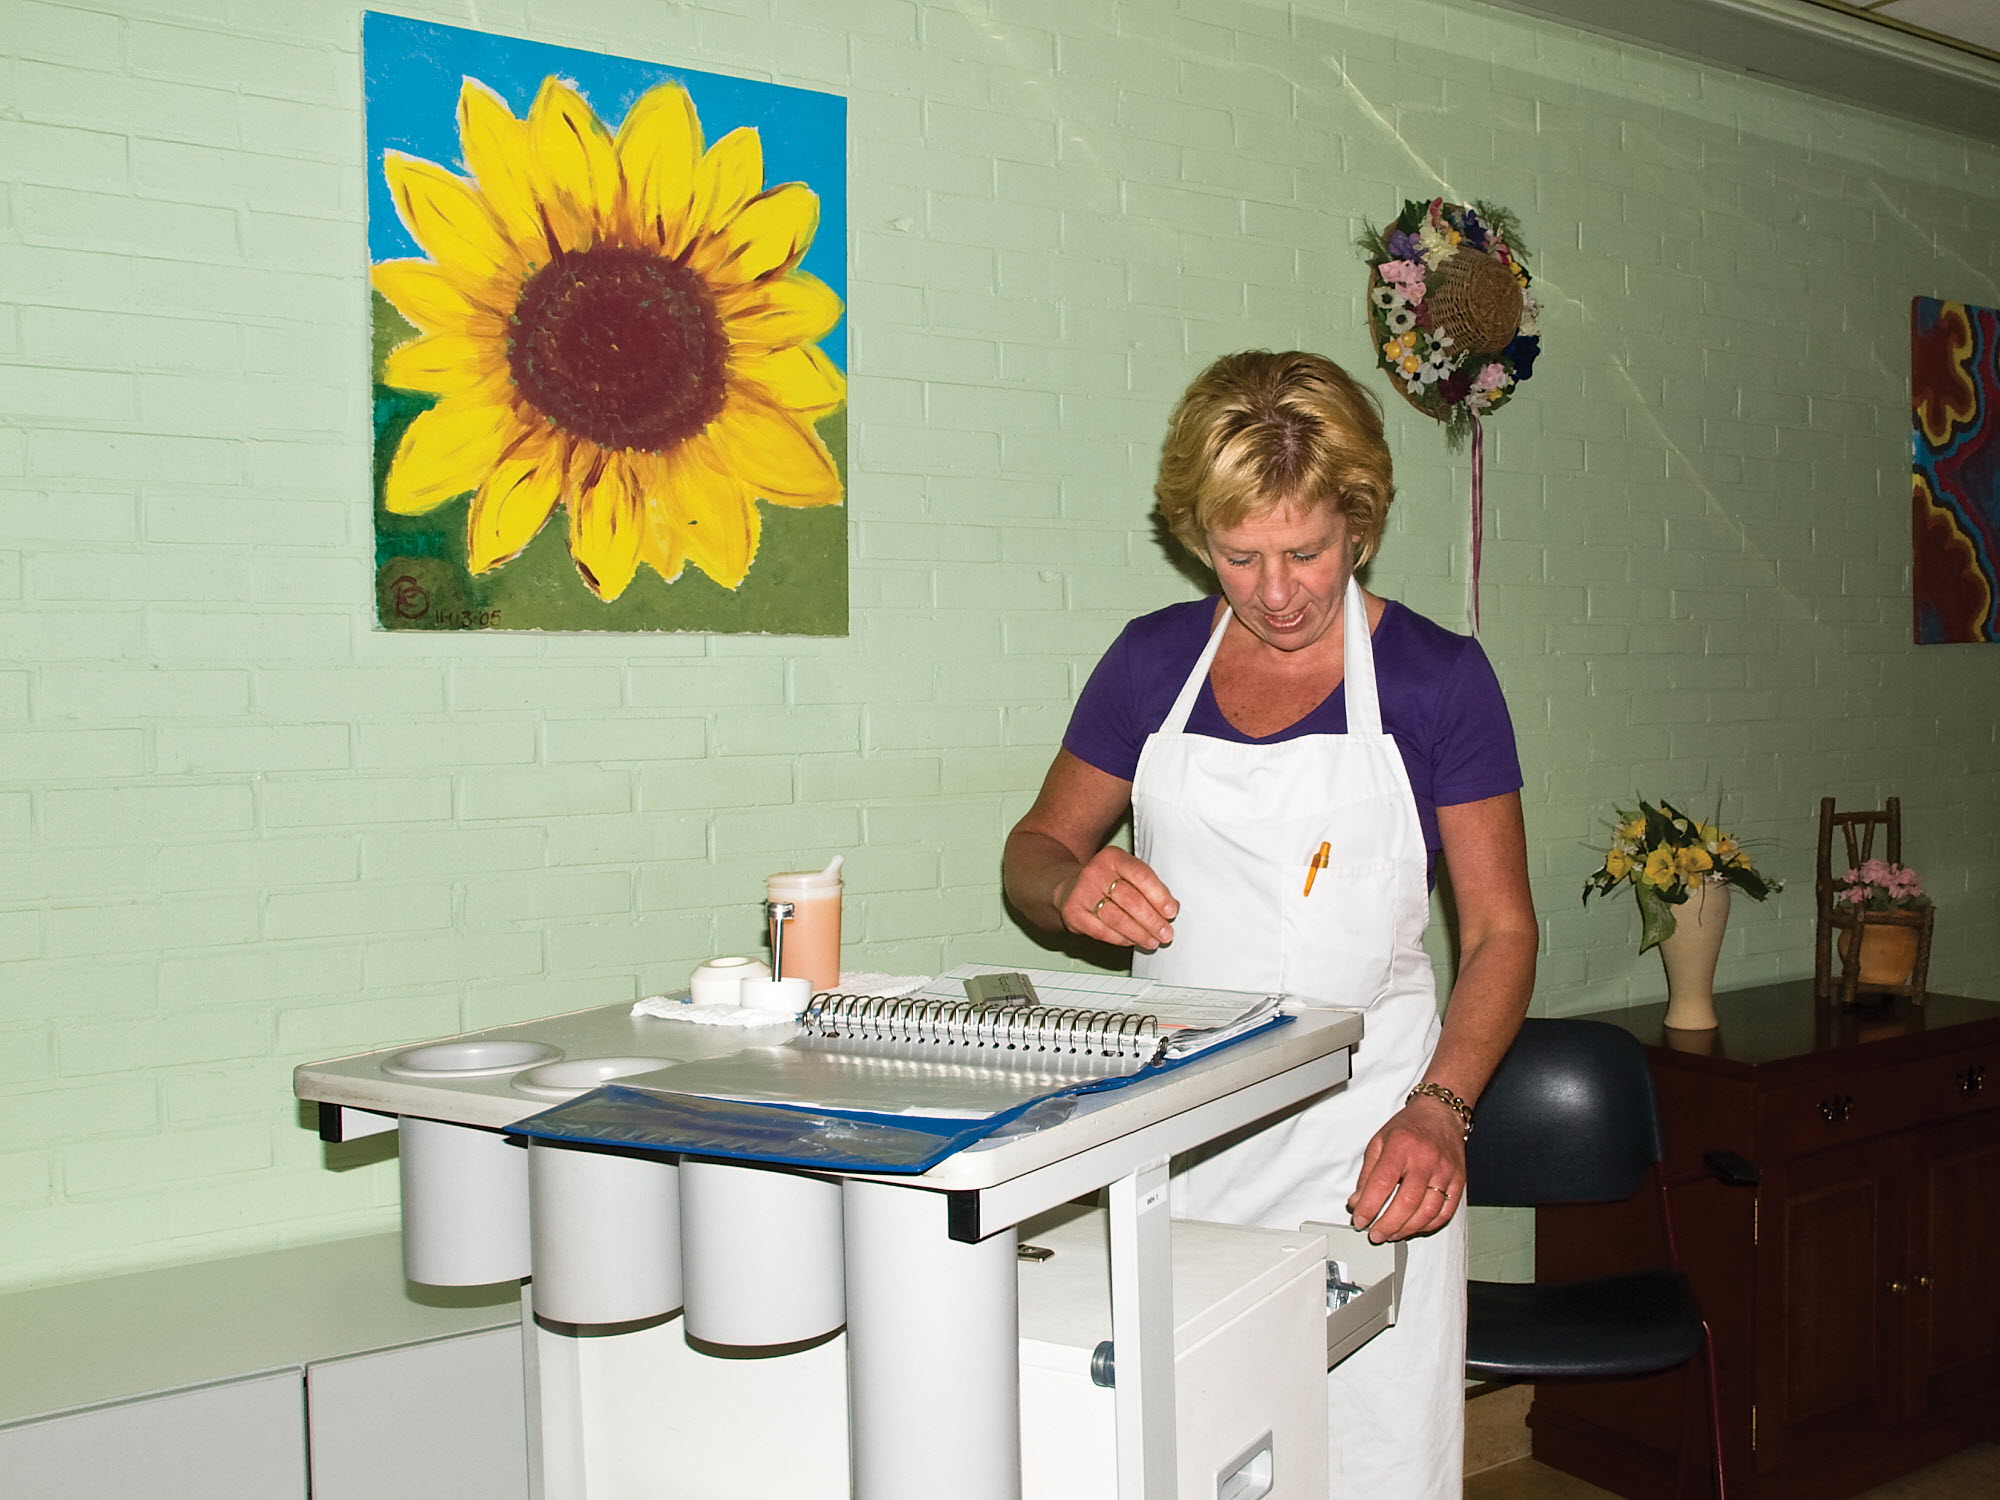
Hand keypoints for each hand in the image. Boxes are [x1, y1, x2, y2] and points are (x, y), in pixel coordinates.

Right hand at [1058, 851, 1177, 950]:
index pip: (1141, 875)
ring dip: (1138, 933)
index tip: (1171, 912)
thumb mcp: (1126, 873)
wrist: (1068, 886)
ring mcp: (1081, 893)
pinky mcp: (1072, 913)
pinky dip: (1120, 939)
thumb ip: (1148, 887)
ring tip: (1152, 941)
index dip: (1159, 896)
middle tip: (1166, 933)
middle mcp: (1095, 872)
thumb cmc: (1106, 881)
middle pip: (1130, 899)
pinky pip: (1101, 931)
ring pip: (1116, 918)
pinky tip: (1132, 941)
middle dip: (1151, 920)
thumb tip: (1171, 908)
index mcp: (1113, 857)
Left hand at [1345, 1099, 1465, 1242]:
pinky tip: (1414, 1227)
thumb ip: (1367, 1173)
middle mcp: (1425, 1159)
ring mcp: (1445, 1172)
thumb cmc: (1409, 1127)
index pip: (1382, 1183)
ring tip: (1392, 1234)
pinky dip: (1428, 1225)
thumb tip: (1357, 1202)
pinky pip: (1445, 1212)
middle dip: (1388, 1224)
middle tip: (1375, 1234)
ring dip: (1407, 1229)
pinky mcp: (1459, 1181)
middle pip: (1407, 1202)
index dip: (1369, 1206)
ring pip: (1428, 1211)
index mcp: (1401, 1147)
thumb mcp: (1379, 1141)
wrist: (1441, 1114)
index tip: (1359, 1220)